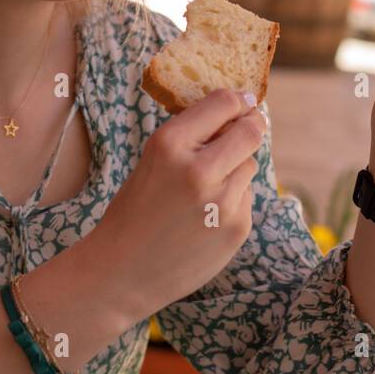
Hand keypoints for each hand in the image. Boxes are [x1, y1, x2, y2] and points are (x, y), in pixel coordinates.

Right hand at [91, 88, 266, 322]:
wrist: (121, 273)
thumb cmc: (133, 212)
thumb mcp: (151, 161)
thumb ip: (191, 137)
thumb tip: (238, 112)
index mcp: (169, 144)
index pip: (223, 103)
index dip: (237, 100)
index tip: (243, 101)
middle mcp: (199, 169)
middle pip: (251, 130)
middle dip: (253, 125)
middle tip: (251, 124)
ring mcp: (222, 202)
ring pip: (250, 165)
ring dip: (237, 167)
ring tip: (207, 188)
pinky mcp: (237, 228)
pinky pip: (247, 197)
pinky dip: (234, 199)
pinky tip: (207, 216)